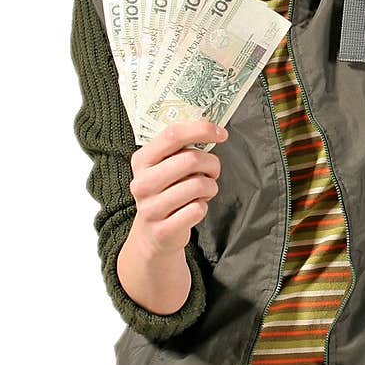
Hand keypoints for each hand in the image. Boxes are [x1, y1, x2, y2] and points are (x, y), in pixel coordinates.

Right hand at [128, 118, 227, 255]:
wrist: (153, 235)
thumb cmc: (166, 194)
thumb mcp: (163, 168)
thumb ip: (180, 149)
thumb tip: (213, 129)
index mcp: (142, 160)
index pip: (172, 135)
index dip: (201, 129)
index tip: (222, 133)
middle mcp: (142, 182)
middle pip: (190, 159)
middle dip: (212, 163)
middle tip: (212, 172)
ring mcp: (151, 207)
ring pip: (198, 185)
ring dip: (210, 187)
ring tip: (203, 192)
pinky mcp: (164, 229)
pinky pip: (197, 210)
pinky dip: (203, 207)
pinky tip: (194, 208)